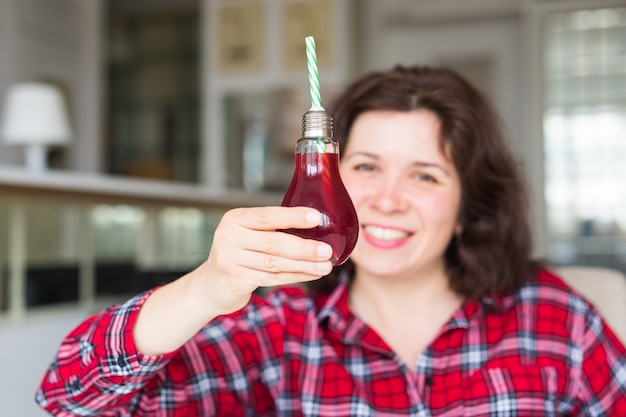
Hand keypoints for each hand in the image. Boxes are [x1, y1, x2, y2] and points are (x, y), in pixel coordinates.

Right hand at [190, 206, 333, 315]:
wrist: (211, 284)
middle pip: (273, 242)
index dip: (293, 217)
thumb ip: (272, 228)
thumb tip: (315, 226)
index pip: (267, 216)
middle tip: (327, 250)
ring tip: (325, 266)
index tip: (317, 218)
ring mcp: (230, 260)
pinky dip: (295, 276)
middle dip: (304, 247)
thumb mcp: (247, 234)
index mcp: (235, 219)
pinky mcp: (236, 280)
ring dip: (304, 265)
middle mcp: (229, 237)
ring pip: (275, 263)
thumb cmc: (239, 253)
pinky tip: (311, 274)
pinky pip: (272, 278)